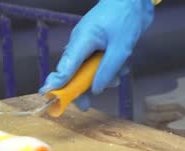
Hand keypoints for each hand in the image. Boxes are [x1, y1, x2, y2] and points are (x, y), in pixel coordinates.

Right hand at [39, 0, 153, 110]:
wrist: (136, 1)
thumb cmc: (126, 18)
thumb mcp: (121, 48)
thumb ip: (107, 69)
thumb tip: (95, 90)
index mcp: (81, 40)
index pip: (65, 66)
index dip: (56, 83)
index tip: (48, 96)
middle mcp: (81, 43)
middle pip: (75, 73)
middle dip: (84, 88)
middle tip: (85, 105)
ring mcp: (90, 46)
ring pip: (91, 71)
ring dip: (106, 77)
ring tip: (121, 71)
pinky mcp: (100, 47)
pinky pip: (101, 65)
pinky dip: (112, 69)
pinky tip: (124, 63)